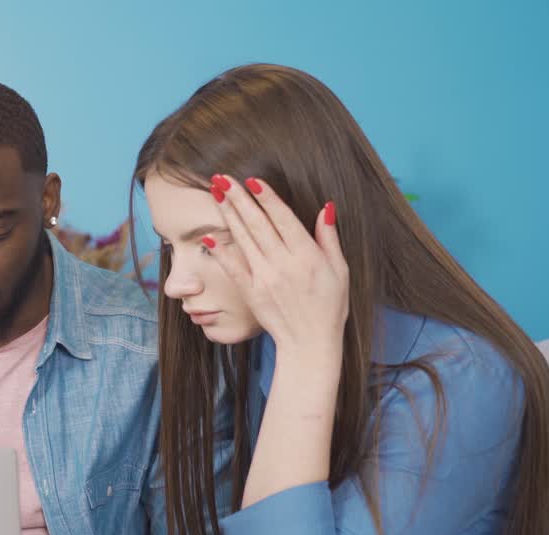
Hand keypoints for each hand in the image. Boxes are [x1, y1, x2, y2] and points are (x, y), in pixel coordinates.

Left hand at [208, 175, 348, 357]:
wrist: (309, 342)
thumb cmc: (329, 306)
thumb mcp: (339, 270)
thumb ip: (329, 238)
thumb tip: (326, 207)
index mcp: (306, 256)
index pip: (283, 219)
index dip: (267, 198)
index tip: (252, 180)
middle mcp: (283, 264)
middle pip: (257, 224)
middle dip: (239, 198)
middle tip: (222, 178)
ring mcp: (264, 278)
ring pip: (243, 239)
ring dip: (228, 214)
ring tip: (215, 193)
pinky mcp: (251, 292)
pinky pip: (233, 267)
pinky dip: (221, 251)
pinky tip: (209, 235)